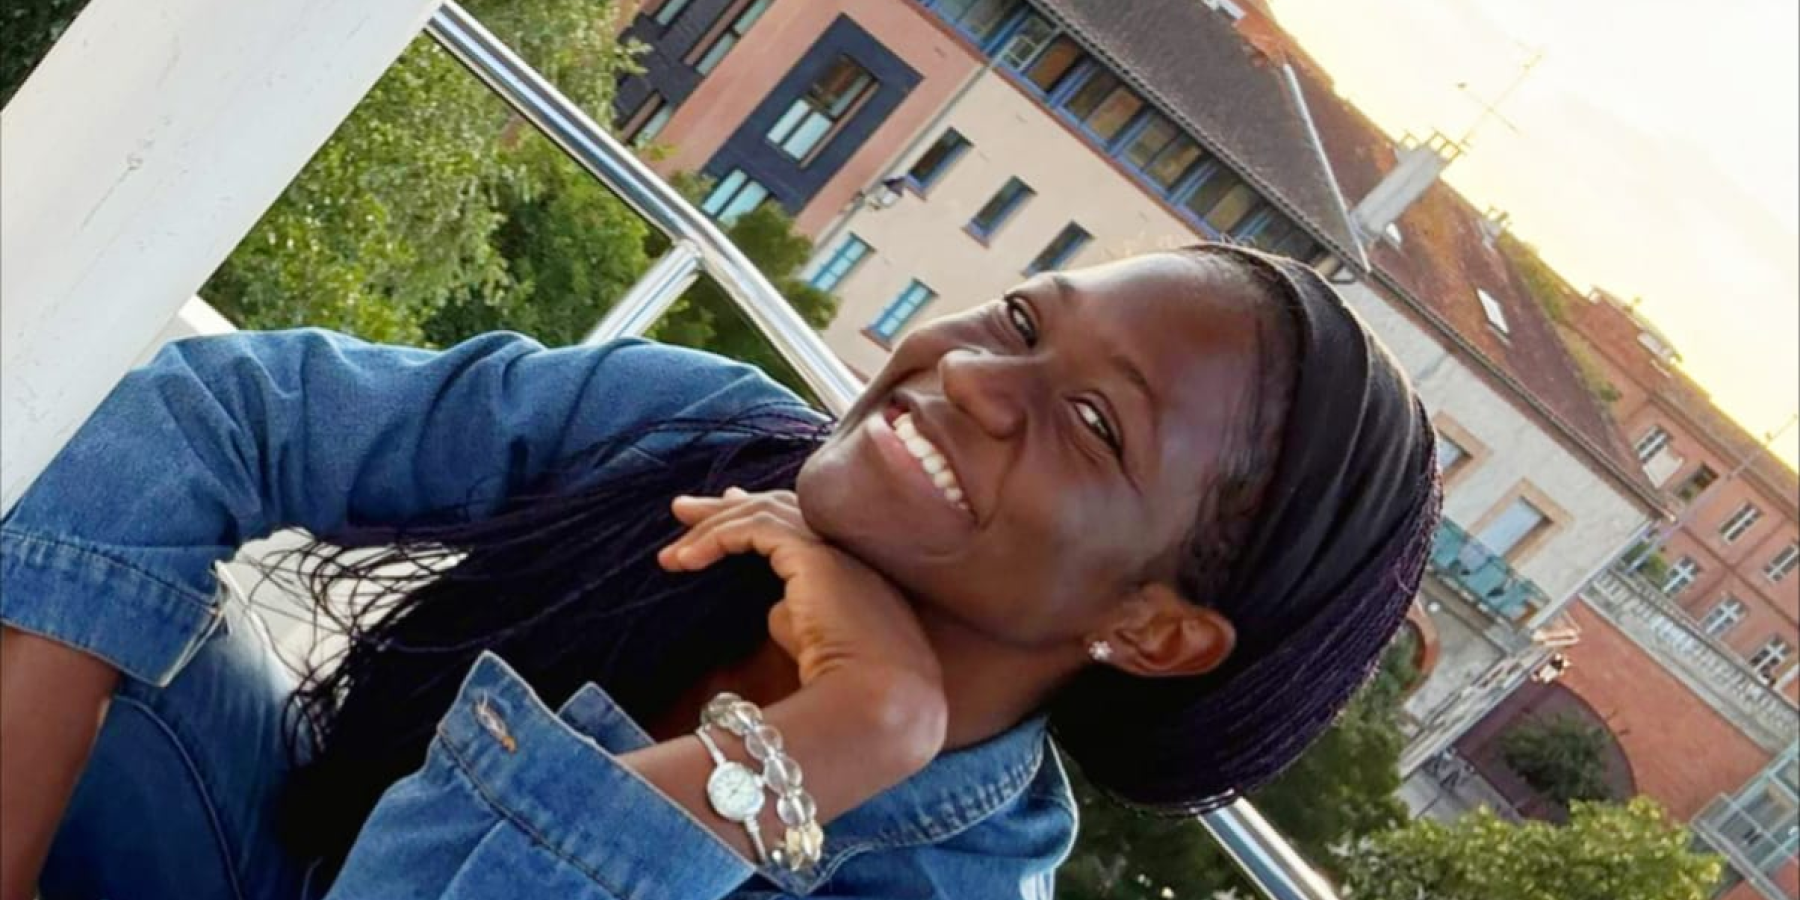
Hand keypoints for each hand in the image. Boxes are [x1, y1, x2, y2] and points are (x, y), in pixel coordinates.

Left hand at [657, 489, 944, 751]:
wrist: (880, 702)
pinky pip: (753, 529)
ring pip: (762, 513)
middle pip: (777, 508)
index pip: (798, 525)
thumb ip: (794, 616)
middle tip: (683, 510)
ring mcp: (832, 547)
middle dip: (727, 507)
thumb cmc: (854, 689)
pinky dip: (716, 538)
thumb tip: (770, 605)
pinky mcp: (812, 553)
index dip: (756, 517)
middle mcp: (845, 549)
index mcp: (851, 568)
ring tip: (672, 552)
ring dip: (711, 526)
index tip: (721, 518)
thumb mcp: (815, 646)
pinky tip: (686, 561)